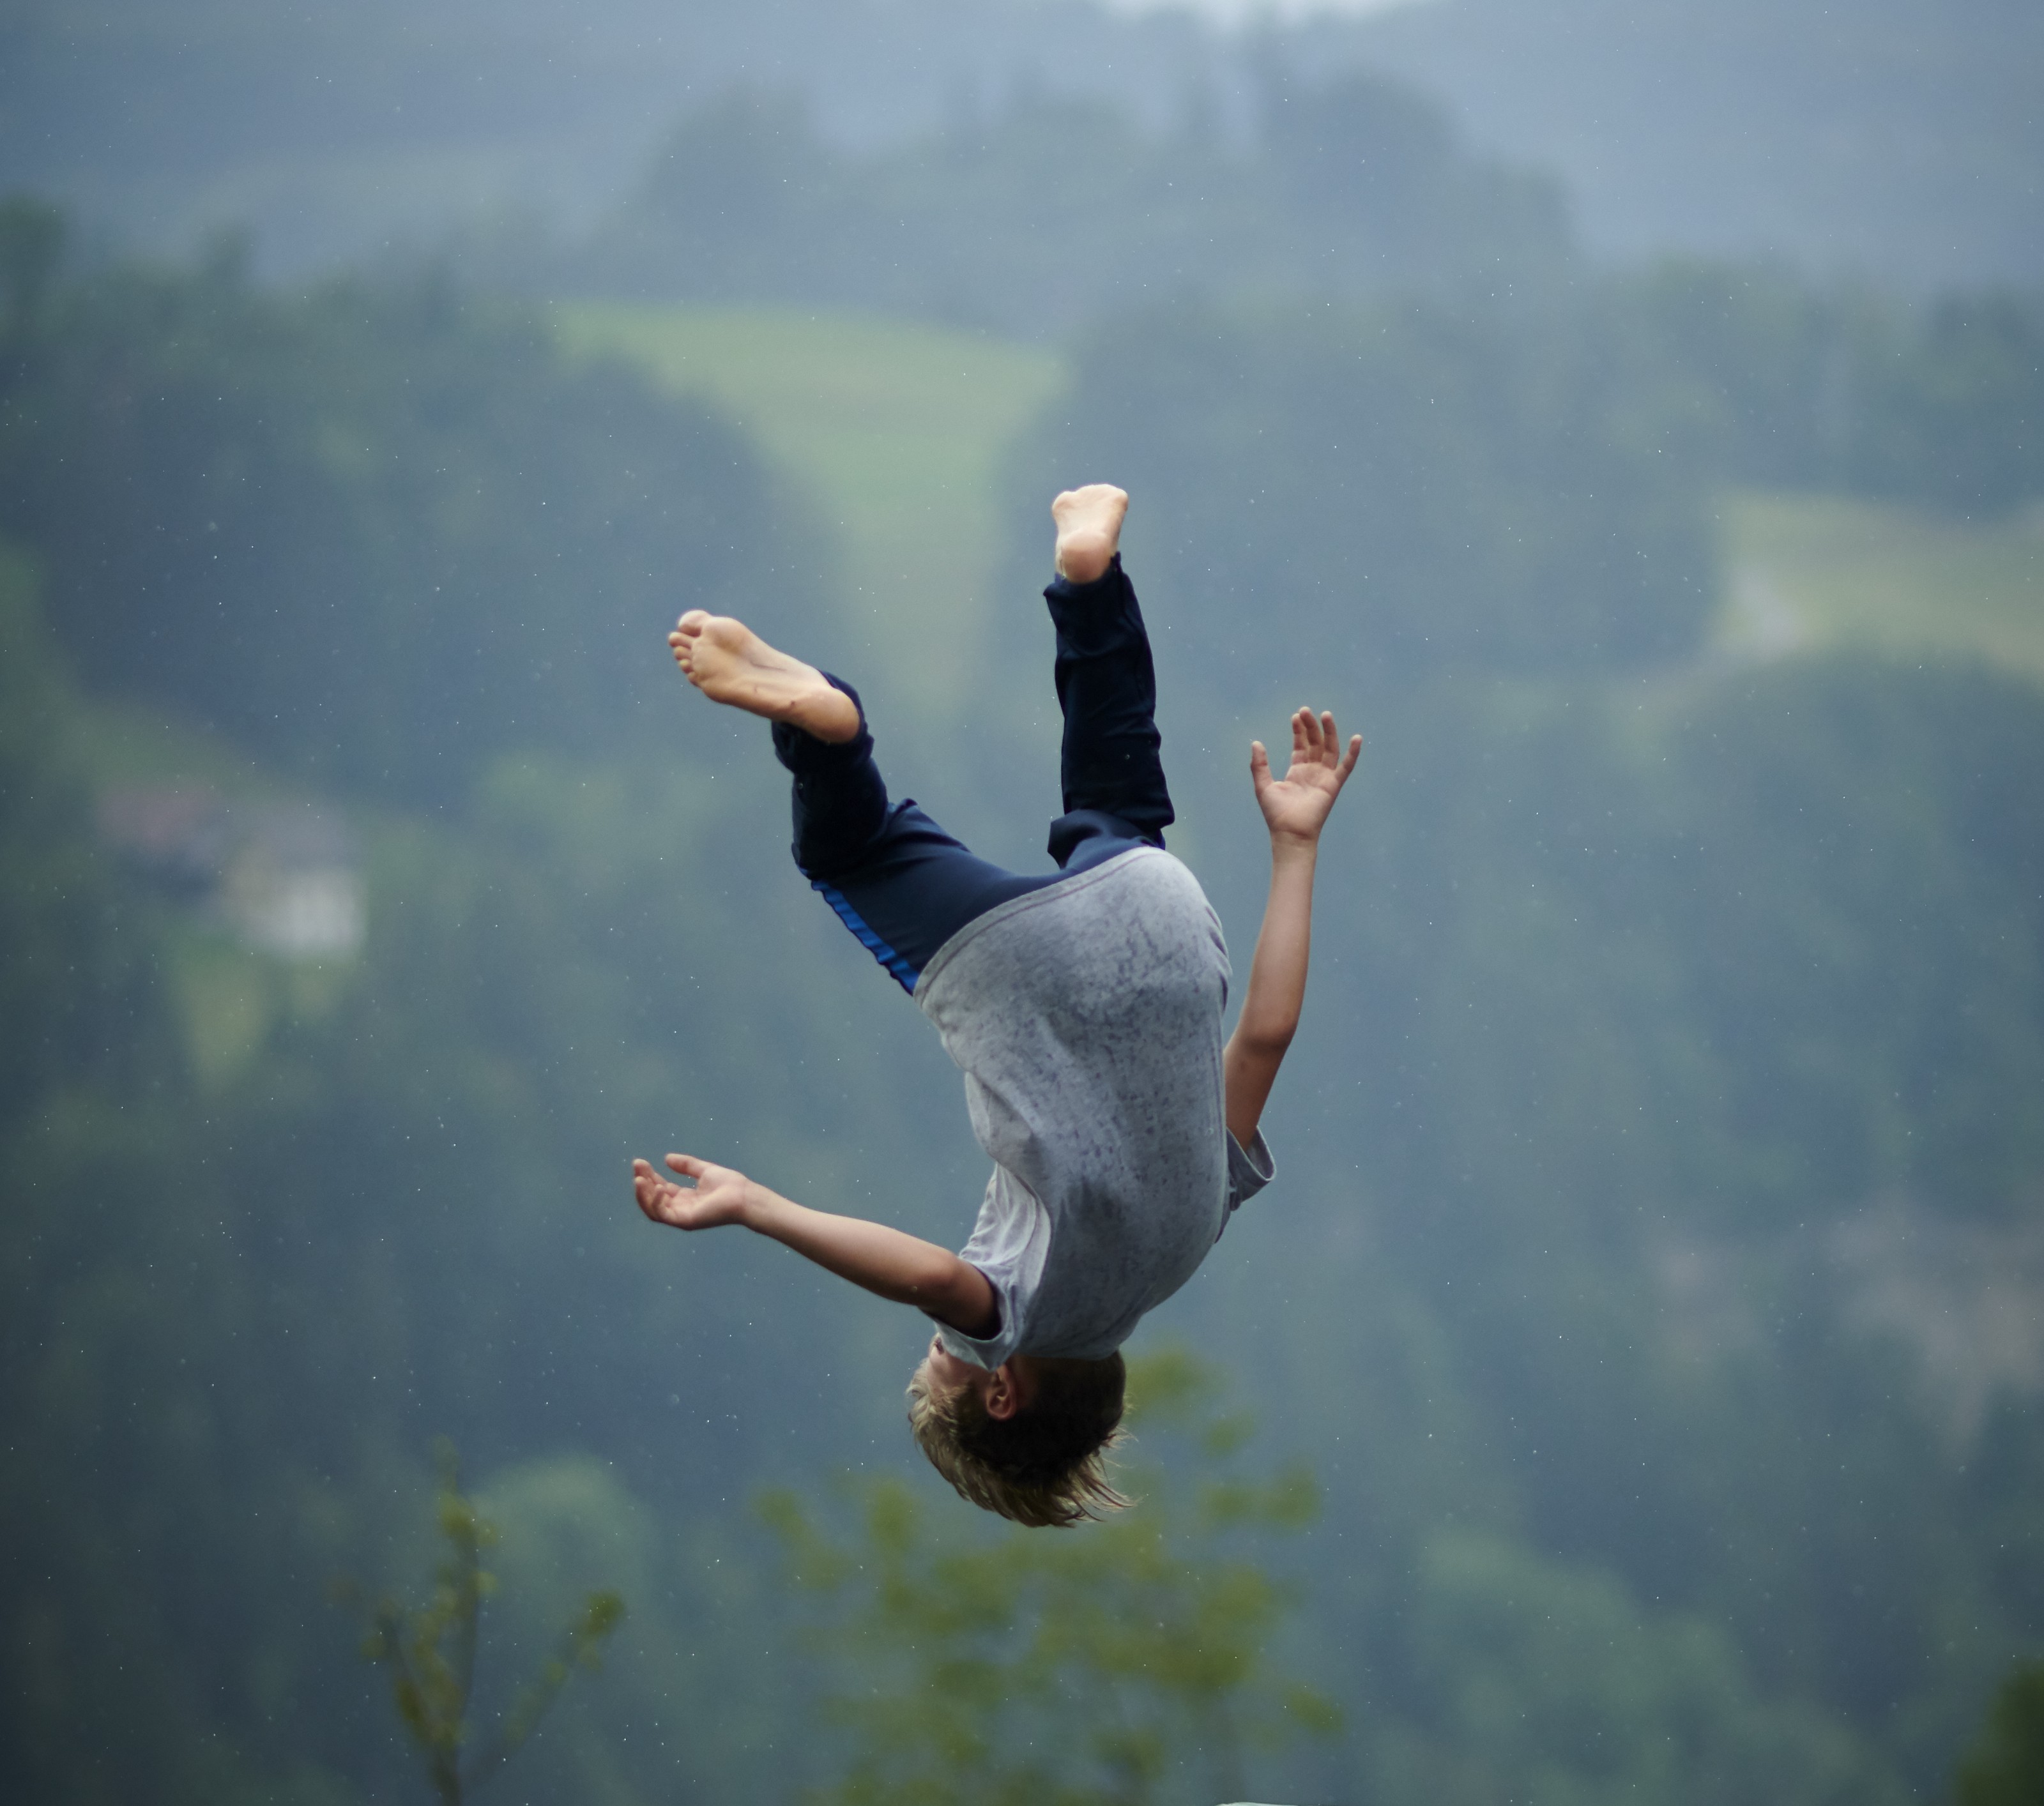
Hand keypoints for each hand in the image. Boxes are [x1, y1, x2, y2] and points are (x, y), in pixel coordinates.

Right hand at [632, 1153, 753, 1230]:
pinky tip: (657, 1186)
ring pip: (652, 1209)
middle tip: (637, 1165)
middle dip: (643, 1181)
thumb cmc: (728, 1184)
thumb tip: (666, 1159)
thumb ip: (686, 1165)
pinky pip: (663, 1214)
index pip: (659, 1187)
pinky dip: (655, 1202)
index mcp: (684, 1197)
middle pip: (653, 1197)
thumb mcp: (703, 1170)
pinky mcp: (684, 1221)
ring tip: (639, 1178)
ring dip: (642, 1194)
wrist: (743, 1195)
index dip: (648, 1175)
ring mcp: (681, 1216)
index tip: (640, 1162)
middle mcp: (680, 1208)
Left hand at [1250, 707, 1360, 844]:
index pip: (1301, 745)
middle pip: (1315, 743)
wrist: (1289, 832)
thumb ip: (1259, 765)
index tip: (1296, 716)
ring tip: (1325, 714)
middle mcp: (1312, 772)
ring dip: (1329, 732)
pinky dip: (1353, 753)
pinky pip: (1346, 767)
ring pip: (1330, 749)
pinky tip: (1357, 738)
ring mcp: (1324, 777)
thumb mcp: (1263, 785)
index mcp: (1297, 771)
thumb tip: (1256, 743)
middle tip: (1306, 710)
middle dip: (1311, 726)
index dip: (1299, 730)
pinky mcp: (1333, 785)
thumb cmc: (1276, 814)